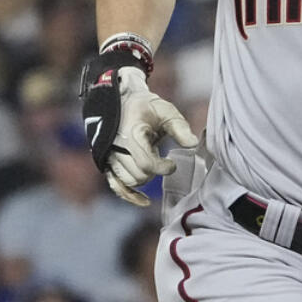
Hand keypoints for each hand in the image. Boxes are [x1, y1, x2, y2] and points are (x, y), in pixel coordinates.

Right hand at [104, 67, 197, 205]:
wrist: (122, 100)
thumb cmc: (147, 106)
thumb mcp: (166, 111)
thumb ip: (179, 127)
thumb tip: (193, 144)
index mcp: (131, 135)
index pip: (146, 163)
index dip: (163, 168)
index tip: (173, 163)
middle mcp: (116, 148)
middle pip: (139, 175)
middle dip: (154, 171)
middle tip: (163, 160)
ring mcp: (110, 157)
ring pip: (129, 181)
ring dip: (144, 177)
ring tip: (151, 162)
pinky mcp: (108, 163)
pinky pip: (116, 186)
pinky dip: (129, 195)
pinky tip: (144, 201)